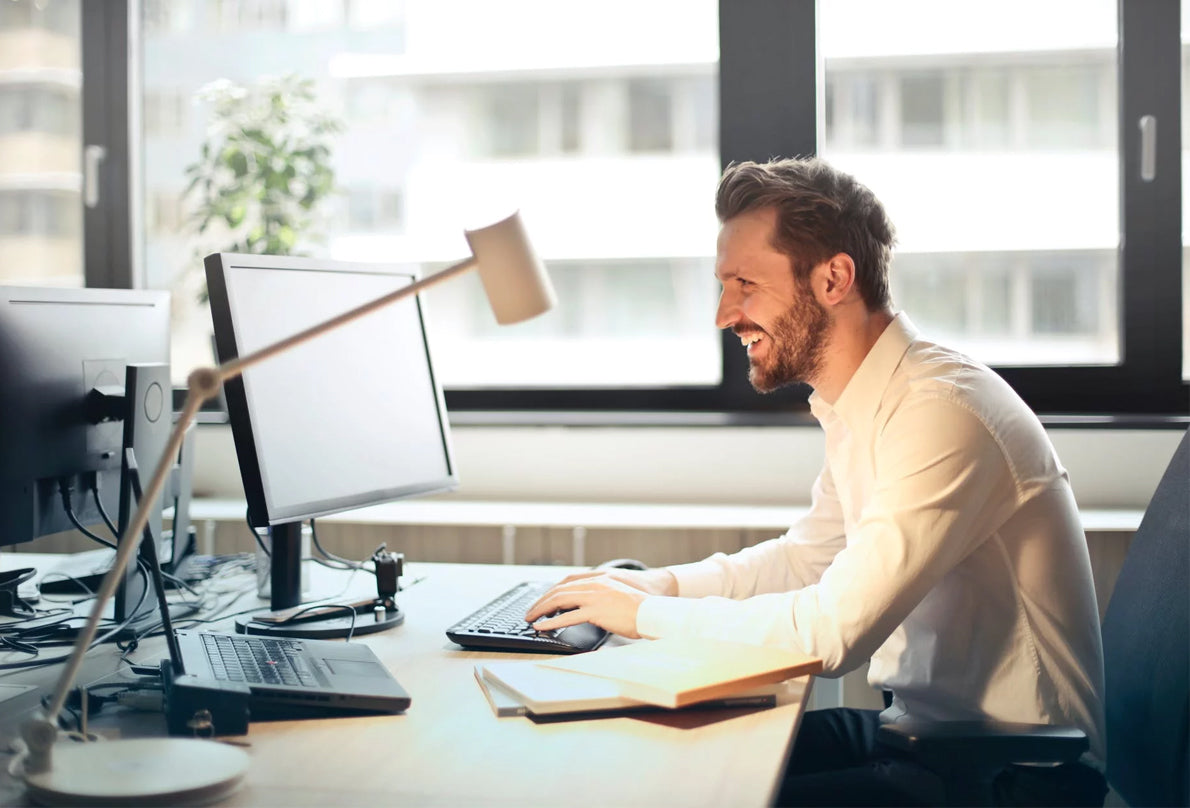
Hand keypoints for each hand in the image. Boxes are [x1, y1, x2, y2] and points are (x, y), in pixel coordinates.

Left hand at [524, 573, 651, 638]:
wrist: (654, 611)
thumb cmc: (640, 608)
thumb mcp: (618, 595)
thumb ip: (601, 596)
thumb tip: (586, 607)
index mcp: (600, 579)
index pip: (567, 581)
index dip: (552, 590)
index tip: (543, 600)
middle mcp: (594, 585)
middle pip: (559, 590)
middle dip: (542, 601)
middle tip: (531, 612)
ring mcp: (594, 597)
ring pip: (559, 600)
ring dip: (542, 610)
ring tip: (531, 619)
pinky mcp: (596, 611)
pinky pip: (568, 617)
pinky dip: (552, 622)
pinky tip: (542, 627)